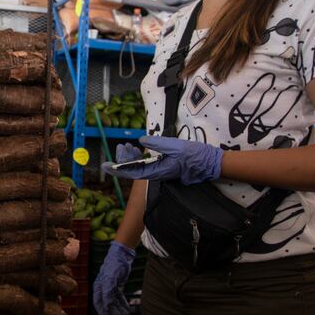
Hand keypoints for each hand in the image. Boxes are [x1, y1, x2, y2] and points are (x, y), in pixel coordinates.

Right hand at [92, 241, 136, 314]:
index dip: (104, 313)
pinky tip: (126, 309)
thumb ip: (108, 290)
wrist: (121, 254)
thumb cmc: (115, 264)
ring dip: (118, 310)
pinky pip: (118, 297)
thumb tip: (107, 304)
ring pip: (113, 302)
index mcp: (99, 286)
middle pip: (107, 305)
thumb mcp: (112, 277)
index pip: (100, 303)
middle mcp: (102, 288)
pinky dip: (121, 303)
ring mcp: (109, 286)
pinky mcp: (116, 285)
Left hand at [102, 135, 222, 184]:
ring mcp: (160, 170)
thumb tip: (140, 141)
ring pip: (140, 166)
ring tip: (126, 145)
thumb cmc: (194, 155)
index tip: (106, 165)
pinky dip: (140, 156)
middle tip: (121, 146)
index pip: (132, 172)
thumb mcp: (175, 146)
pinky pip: (147, 163)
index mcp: (157, 171)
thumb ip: (157, 144)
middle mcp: (156, 173)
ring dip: (131, 156)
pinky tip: (138, 149)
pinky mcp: (164, 166)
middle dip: (124, 158)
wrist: (209, 162)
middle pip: (134, 169)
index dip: (117, 168)